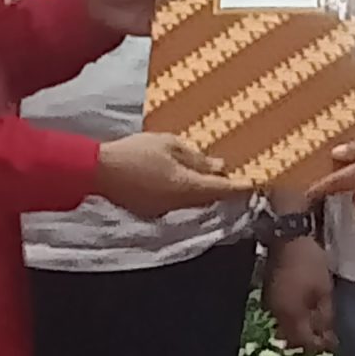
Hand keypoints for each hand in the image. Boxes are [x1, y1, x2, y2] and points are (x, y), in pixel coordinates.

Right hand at [98, 131, 232, 216]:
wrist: (98, 170)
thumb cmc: (135, 152)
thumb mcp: (169, 145)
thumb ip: (195, 157)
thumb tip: (218, 165)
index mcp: (186, 186)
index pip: (222, 189)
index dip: (241, 186)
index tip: (255, 182)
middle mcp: (179, 204)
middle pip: (209, 199)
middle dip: (223, 188)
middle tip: (236, 176)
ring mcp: (164, 210)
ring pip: (193, 202)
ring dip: (205, 191)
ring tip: (212, 175)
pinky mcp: (151, 210)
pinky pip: (177, 202)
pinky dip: (186, 193)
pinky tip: (185, 181)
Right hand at [264, 235, 336, 352]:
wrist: (287, 236)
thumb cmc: (310, 263)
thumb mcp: (324, 290)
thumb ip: (324, 316)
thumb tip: (325, 335)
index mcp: (290, 315)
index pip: (304, 341)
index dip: (319, 345)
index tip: (332, 343)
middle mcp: (276, 314)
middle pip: (292, 337)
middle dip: (307, 339)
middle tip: (324, 336)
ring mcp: (270, 303)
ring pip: (285, 325)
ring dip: (299, 328)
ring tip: (315, 323)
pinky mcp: (269, 292)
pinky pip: (281, 313)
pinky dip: (293, 316)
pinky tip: (304, 310)